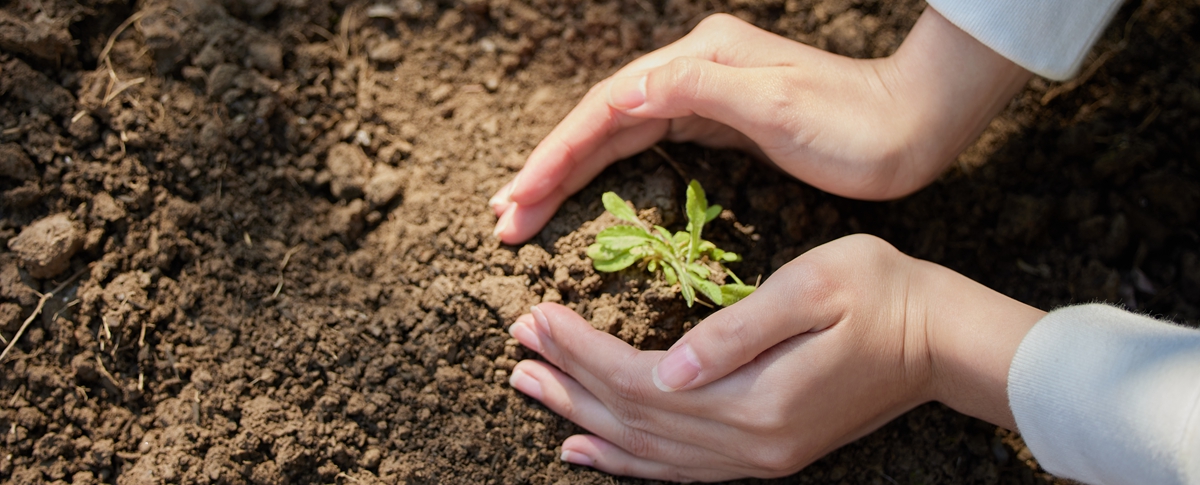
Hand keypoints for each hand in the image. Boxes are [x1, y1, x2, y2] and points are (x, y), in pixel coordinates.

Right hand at [489, 8, 1030, 243]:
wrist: (912, 126)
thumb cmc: (853, 124)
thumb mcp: (776, 106)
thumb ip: (696, 90)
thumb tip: (619, 91)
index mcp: (696, 61)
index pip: (606, 110)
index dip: (557, 156)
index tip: (517, 200)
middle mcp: (691, 71)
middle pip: (600, 121)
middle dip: (549, 170)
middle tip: (504, 217)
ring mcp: (703, 95)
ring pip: (617, 135)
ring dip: (568, 173)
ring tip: (525, 209)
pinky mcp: (718, 122)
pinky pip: (643, 145)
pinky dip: (607, 170)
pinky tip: (583, 188)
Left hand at [505, 235, 1044, 480]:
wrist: (940, 341)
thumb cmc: (880, 293)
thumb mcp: (813, 289)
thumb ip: (736, 332)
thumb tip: (668, 368)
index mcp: (755, 397)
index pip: (639, 379)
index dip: (582, 351)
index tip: (537, 317)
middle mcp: (749, 442)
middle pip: (633, 417)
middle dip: (568, 380)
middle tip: (516, 346)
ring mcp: (757, 456)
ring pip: (646, 449)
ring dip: (583, 418)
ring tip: (532, 389)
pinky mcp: (765, 453)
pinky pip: (677, 470)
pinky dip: (625, 461)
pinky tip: (586, 448)